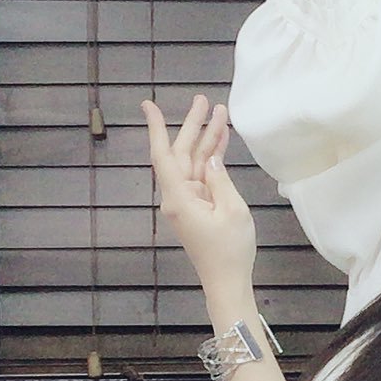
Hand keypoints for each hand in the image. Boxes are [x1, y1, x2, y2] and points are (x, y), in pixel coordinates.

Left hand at [140, 94, 259, 298]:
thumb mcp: (232, 210)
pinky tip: (222, 140)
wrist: (228, 280)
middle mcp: (178, 196)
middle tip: (203, 99)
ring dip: (207, 139)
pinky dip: (212, 157)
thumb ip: (221, 179)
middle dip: (192, 126)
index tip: (148, 104)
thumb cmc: (229, 250)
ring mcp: (189, 201)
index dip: (156, 128)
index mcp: (179, 197)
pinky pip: (204, 175)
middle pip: (181, 153)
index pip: (163, 155)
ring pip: (195, 162)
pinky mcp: (200, 206)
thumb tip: (212, 159)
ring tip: (221, 113)